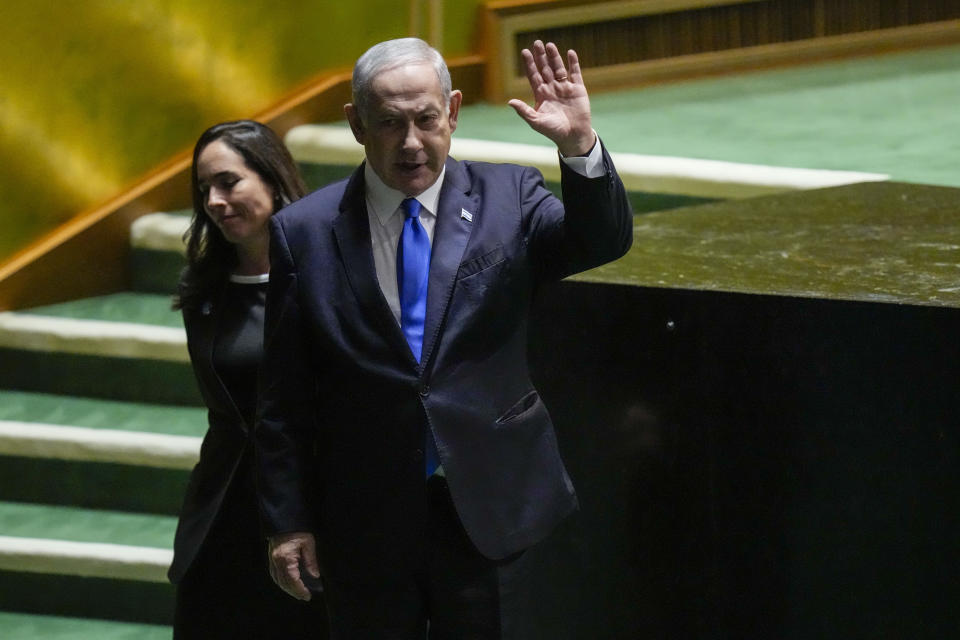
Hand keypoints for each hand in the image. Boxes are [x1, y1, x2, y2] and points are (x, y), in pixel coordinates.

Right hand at [267, 531, 320, 600]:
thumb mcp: (308, 543)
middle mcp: (277, 562)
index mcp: (286, 559)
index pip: (293, 580)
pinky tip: (287, 584)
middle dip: (294, 592)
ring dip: (287, 589)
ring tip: (297, 593)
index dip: (300, 590)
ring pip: (278, 580)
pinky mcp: (271, 558)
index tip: (307, 596)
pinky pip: (274, 575)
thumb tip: (315, 576)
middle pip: (284, 583)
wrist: (284, 521)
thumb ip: (311, 561)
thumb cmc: (298, 530)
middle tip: (304, 597)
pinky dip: (281, 582)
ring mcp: (272, 560)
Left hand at [508, 40, 595, 156]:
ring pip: (558, 68)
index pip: (533, 75)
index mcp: (541, 94)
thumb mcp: (536, 122)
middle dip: (541, 56)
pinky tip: (570, 53)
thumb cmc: (553, 131)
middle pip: (545, 68)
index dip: (529, 64)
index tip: (525, 52)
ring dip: (554, 57)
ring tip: (550, 45)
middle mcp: (552, 88)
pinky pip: (575, 73)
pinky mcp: (578, 89)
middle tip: (536, 42)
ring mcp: (565, 87)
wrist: (573, 136)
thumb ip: (524, 111)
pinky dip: (573, 63)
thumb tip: (510, 102)